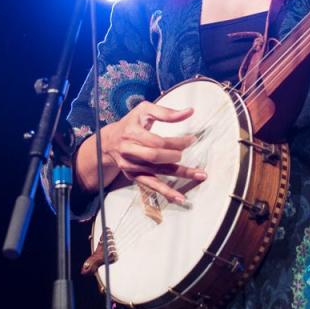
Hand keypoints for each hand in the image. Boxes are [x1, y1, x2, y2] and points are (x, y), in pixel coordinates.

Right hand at [75, 101, 205, 204]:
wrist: (108, 141)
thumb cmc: (131, 123)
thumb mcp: (144, 110)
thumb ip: (166, 113)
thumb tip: (190, 112)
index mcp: (132, 133)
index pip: (157, 141)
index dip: (176, 141)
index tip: (191, 139)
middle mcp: (129, 151)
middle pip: (155, 156)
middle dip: (175, 155)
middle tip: (189, 150)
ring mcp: (131, 166)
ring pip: (157, 172)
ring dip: (180, 174)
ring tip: (200, 175)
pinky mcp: (134, 176)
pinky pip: (151, 185)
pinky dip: (166, 192)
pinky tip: (180, 198)